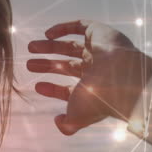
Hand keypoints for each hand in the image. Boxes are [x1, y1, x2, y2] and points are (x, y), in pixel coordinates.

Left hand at [27, 20, 151, 134]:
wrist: (122, 77)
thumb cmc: (99, 100)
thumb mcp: (77, 117)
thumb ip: (66, 125)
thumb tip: (57, 122)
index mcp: (93, 90)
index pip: (70, 90)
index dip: (52, 89)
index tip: (37, 86)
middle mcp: (96, 70)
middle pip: (67, 66)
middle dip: (47, 65)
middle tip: (29, 65)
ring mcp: (98, 51)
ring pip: (70, 47)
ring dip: (49, 47)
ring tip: (30, 47)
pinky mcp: (100, 32)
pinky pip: (81, 26)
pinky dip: (63, 28)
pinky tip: (47, 34)